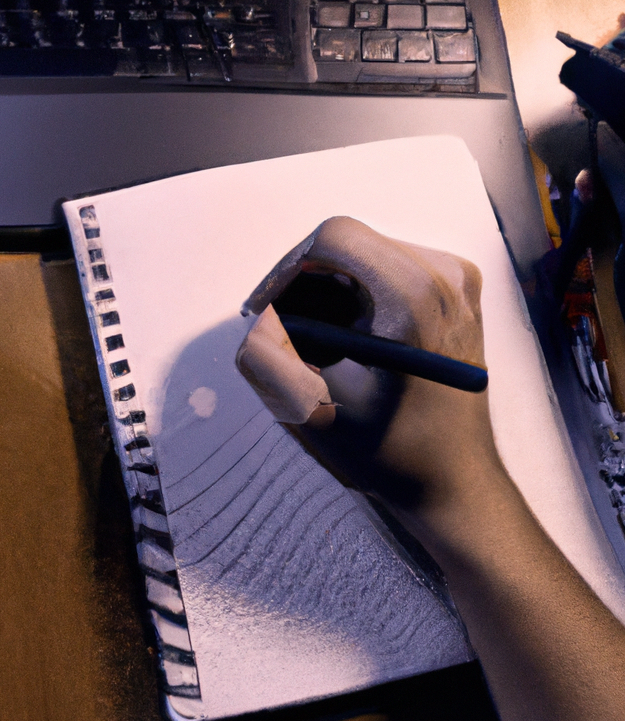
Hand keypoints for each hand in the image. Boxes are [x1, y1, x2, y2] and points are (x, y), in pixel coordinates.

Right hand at [236, 216, 502, 539]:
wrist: (456, 483)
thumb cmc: (389, 451)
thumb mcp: (312, 410)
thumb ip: (266, 357)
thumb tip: (260, 316)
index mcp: (415, 295)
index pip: (333, 237)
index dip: (285, 269)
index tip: (263, 310)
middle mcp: (446, 274)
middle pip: (348, 244)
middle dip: (303, 283)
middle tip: (280, 332)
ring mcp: (459, 279)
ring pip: (365, 255)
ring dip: (328, 290)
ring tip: (315, 343)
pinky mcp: (461, 291)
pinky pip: (389, 268)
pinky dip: (356, 295)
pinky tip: (349, 340)